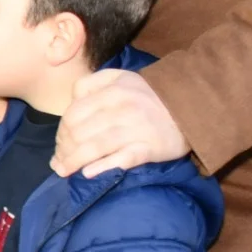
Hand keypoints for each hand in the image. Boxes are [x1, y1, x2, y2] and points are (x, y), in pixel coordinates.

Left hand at [55, 69, 188, 177]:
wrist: (192, 107)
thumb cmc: (149, 95)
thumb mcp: (120, 77)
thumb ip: (91, 83)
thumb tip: (70, 103)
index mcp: (112, 91)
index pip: (73, 114)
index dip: (60, 133)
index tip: (59, 145)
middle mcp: (122, 108)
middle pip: (79, 133)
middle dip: (63, 150)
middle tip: (59, 162)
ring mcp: (136, 129)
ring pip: (94, 147)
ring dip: (73, 162)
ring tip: (64, 171)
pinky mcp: (150, 148)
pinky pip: (121, 159)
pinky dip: (102, 167)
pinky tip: (88, 173)